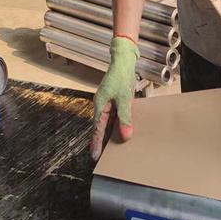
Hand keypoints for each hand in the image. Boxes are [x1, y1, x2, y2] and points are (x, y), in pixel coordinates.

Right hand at [90, 36, 138, 161]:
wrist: (124, 61)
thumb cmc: (122, 78)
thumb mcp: (125, 99)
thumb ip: (125, 118)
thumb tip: (125, 136)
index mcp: (100, 106)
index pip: (97, 129)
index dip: (96, 143)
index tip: (95, 156)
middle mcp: (102, 106)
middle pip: (101, 128)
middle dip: (101, 142)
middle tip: (101, 158)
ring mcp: (108, 103)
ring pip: (107, 123)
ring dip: (108, 134)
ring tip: (110, 149)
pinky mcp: (115, 101)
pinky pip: (114, 117)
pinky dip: (116, 125)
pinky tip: (120, 132)